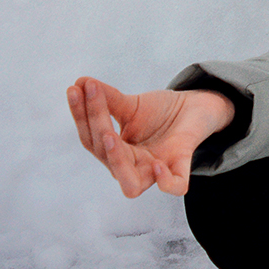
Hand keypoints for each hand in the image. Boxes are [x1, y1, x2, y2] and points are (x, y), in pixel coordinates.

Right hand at [66, 76, 235, 197]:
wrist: (195, 108)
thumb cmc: (160, 112)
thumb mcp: (132, 105)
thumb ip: (108, 99)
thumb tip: (81, 82)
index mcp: (115, 151)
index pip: (92, 138)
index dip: (81, 114)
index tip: (74, 88)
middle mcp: (131, 165)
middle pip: (105, 155)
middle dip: (96, 126)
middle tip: (94, 98)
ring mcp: (155, 169)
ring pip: (131, 184)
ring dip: (117, 161)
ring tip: (110, 135)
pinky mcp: (180, 166)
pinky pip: (174, 185)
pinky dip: (165, 181)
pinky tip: (157, 164)